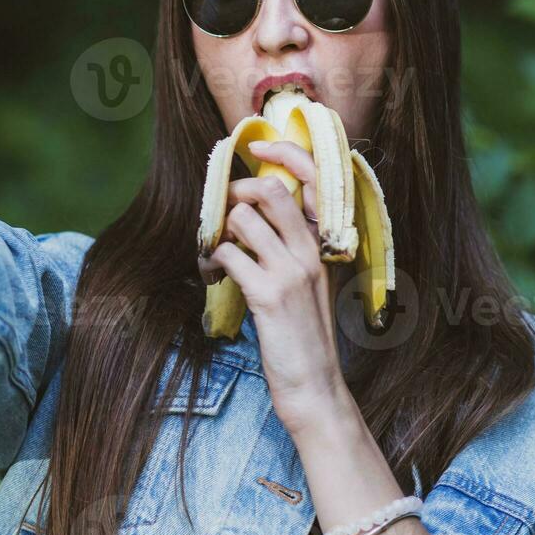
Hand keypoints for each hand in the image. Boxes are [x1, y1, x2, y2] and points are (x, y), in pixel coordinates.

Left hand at [197, 139, 351, 434]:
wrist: (314, 386)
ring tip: (216, 252)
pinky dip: (212, 260)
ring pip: (244, 219)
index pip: (315, 183)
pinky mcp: (269, 294)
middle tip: (223, 212)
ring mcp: (292, 272)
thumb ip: (288, 248)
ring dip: (220, 231)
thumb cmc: (302, 335)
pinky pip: (229, 255)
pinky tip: (214, 275)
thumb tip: (250, 215)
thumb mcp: (304, 284)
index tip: (261, 148)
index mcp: (321, 247)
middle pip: (270, 191)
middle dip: (237, 190)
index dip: (287, 156)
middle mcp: (310, 253)